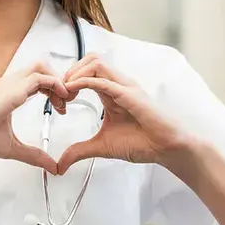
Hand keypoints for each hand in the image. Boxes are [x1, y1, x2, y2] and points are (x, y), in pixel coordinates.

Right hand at [0, 60, 69, 174]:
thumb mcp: (13, 147)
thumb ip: (33, 155)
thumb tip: (51, 166)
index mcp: (8, 93)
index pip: (36, 80)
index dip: (53, 89)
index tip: (61, 106)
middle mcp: (9, 84)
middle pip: (41, 67)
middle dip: (58, 80)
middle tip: (67, 100)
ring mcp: (9, 85)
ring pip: (41, 66)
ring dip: (57, 80)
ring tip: (66, 98)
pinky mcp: (11, 91)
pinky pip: (39, 77)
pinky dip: (54, 84)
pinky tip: (60, 99)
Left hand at [57, 53, 190, 173]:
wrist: (165, 148)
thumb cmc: (142, 142)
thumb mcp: (101, 146)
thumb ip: (79, 151)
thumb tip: (61, 164)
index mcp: (110, 91)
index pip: (85, 71)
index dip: (67, 81)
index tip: (59, 101)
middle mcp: (117, 84)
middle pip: (89, 60)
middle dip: (69, 72)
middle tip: (60, 93)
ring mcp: (124, 86)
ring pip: (95, 63)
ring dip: (75, 74)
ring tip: (66, 92)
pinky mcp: (129, 94)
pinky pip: (103, 80)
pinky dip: (84, 81)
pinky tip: (73, 91)